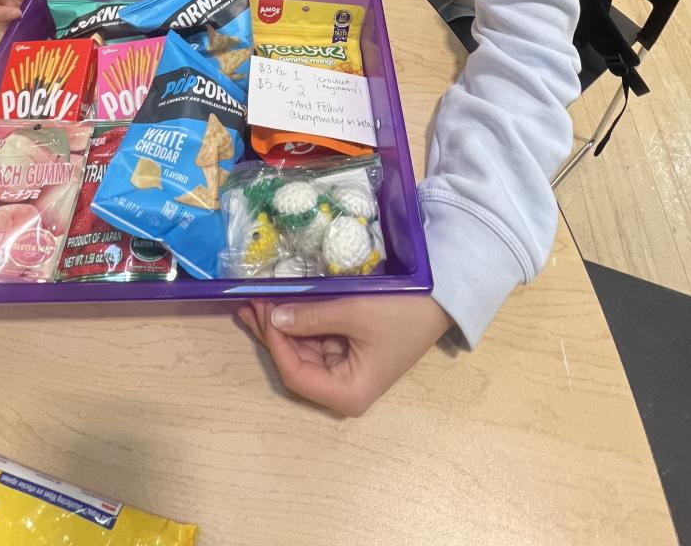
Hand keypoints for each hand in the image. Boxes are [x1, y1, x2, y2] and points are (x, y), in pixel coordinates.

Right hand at [0, 0, 79, 27]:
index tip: (15, 11)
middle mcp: (2, 3)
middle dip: (1, 18)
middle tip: (20, 15)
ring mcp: (12, 15)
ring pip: (2, 27)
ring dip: (13, 24)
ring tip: (31, 18)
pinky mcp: (23, 25)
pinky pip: (15, 33)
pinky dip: (21, 32)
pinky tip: (33, 26)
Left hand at [238, 294, 452, 416]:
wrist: (441, 297)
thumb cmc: (402, 311)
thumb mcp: (354, 311)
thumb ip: (312, 316)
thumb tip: (275, 316)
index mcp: (348, 393)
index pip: (296, 374)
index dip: (276, 343)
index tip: (262, 311)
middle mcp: (343, 387)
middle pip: (294, 363)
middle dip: (272, 332)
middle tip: (249, 302)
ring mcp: (345, 368)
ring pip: (301, 349)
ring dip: (280, 325)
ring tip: (254, 301)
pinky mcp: (348, 349)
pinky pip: (314, 337)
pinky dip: (297, 321)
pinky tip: (277, 304)